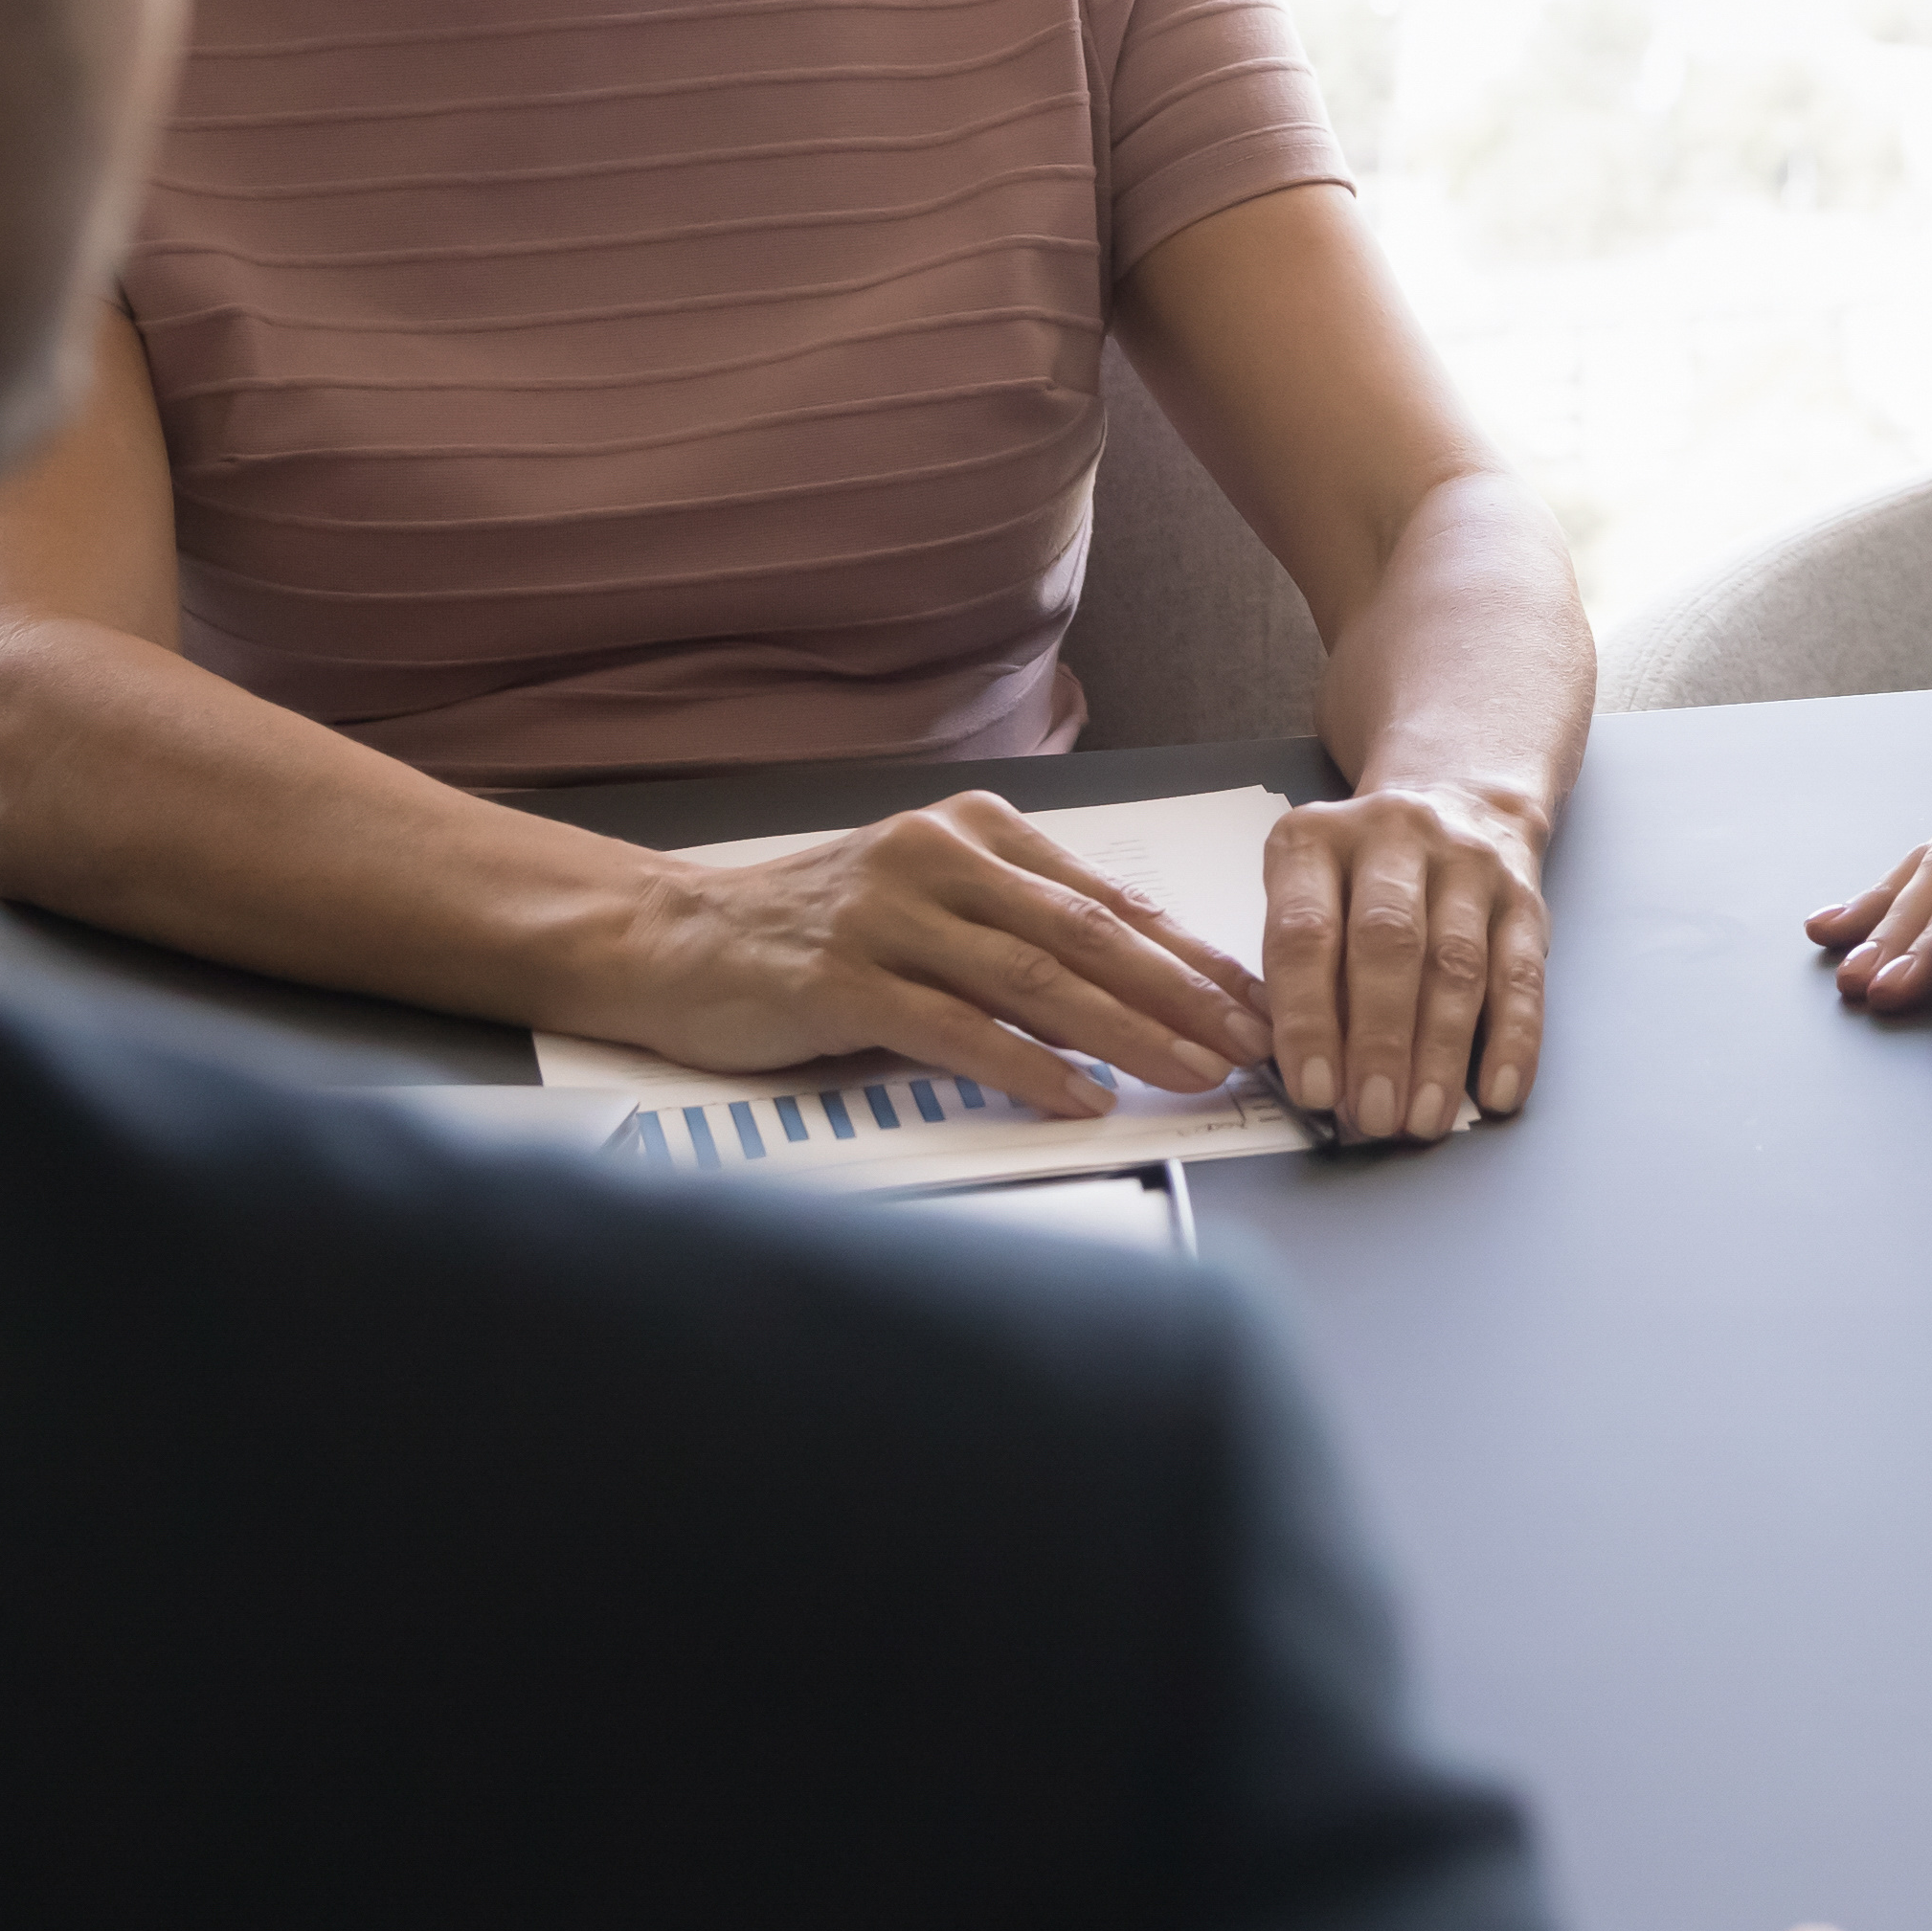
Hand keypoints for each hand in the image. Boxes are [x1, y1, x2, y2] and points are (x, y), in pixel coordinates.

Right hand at [605, 795, 1267, 1116]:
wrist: (672, 939)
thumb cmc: (814, 932)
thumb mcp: (931, 908)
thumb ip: (1022, 937)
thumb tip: (1143, 995)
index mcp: (978, 832)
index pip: (1111, 898)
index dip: (1194, 953)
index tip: (1259, 999)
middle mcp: (941, 857)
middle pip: (1090, 935)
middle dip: (1185, 995)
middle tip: (1252, 1043)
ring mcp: (889, 914)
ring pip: (1037, 979)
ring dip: (1129, 1033)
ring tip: (1194, 1073)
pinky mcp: (842, 978)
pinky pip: (956, 1027)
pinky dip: (1028, 1067)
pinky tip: (1082, 1098)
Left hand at [1260, 779, 1545, 1141]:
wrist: (1457, 797)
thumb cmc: (1362, 877)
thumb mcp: (1308, 899)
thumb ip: (1300, 978)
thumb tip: (1318, 1082)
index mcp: (1315, 840)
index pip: (1304, 935)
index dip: (1307, 1020)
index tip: (1314, 1090)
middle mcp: (1393, 836)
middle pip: (1387, 946)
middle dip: (1379, 1043)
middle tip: (1373, 1114)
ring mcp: (1466, 860)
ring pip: (1456, 965)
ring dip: (1440, 1053)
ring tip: (1424, 1118)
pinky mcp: (1523, 895)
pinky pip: (1522, 975)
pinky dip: (1513, 1040)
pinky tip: (1498, 1090)